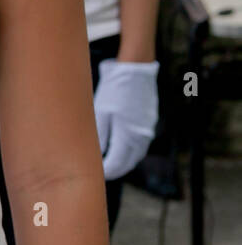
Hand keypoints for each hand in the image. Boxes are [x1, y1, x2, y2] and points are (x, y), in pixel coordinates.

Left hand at [93, 58, 158, 179]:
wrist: (135, 70)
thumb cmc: (114, 90)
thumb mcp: (102, 113)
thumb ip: (101, 136)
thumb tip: (97, 154)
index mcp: (128, 135)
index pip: (118, 163)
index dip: (107, 171)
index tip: (96, 174)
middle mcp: (141, 136)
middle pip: (129, 162)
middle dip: (116, 169)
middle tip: (101, 173)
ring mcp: (147, 129)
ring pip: (136, 153)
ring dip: (124, 161)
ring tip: (109, 163)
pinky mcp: (148, 121)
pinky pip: (139, 143)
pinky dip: (130, 150)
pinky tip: (120, 147)